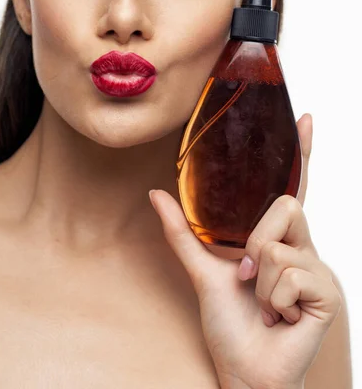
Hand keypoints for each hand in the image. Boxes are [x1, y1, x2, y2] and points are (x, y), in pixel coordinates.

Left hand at [148, 114, 341, 388]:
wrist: (244, 369)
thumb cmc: (229, 323)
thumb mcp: (201, 270)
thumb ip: (181, 231)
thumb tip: (155, 193)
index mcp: (277, 237)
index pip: (292, 186)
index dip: (301, 152)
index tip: (306, 118)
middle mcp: (301, 246)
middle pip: (285, 204)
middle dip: (257, 242)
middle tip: (247, 277)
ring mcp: (317, 268)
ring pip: (281, 242)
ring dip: (259, 280)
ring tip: (264, 304)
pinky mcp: (327, 290)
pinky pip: (290, 273)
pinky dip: (272, 299)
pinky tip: (281, 318)